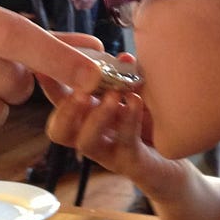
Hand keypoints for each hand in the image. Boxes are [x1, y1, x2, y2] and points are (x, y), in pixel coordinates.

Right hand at [39, 66, 172, 190]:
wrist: (177, 159)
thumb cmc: (154, 123)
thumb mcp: (137, 94)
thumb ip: (126, 78)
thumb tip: (123, 57)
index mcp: (87, 116)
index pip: (59, 101)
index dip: (48, 84)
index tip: (42, 65)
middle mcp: (91, 136)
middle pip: (59, 131)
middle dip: (63, 108)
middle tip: (78, 89)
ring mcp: (109, 153)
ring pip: (87, 142)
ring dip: (96, 116)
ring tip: (111, 95)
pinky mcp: (132, 162)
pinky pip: (125, 143)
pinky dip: (129, 120)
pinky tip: (135, 101)